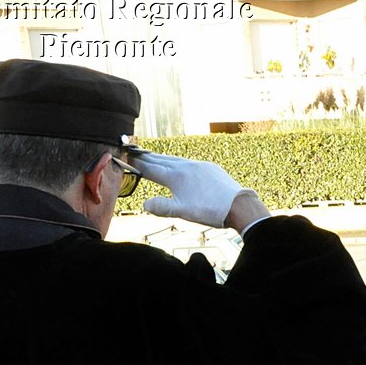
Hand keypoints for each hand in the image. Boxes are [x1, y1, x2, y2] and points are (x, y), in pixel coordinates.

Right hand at [134, 151, 260, 228]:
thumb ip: (162, 207)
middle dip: (147, 157)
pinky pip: (189, 162)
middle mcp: (186, 166)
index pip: (151, 168)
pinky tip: (180, 165)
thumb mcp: (183, 212)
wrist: (239, 205)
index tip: (126, 159)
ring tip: (154, 157)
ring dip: (162, 158)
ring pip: (176, 159)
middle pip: (161, 160)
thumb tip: (145, 204)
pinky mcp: (210, 168)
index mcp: (176, 176)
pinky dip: (179, 162)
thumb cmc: (211, 210)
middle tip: (135, 152)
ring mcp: (199, 165)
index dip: (137, 164)